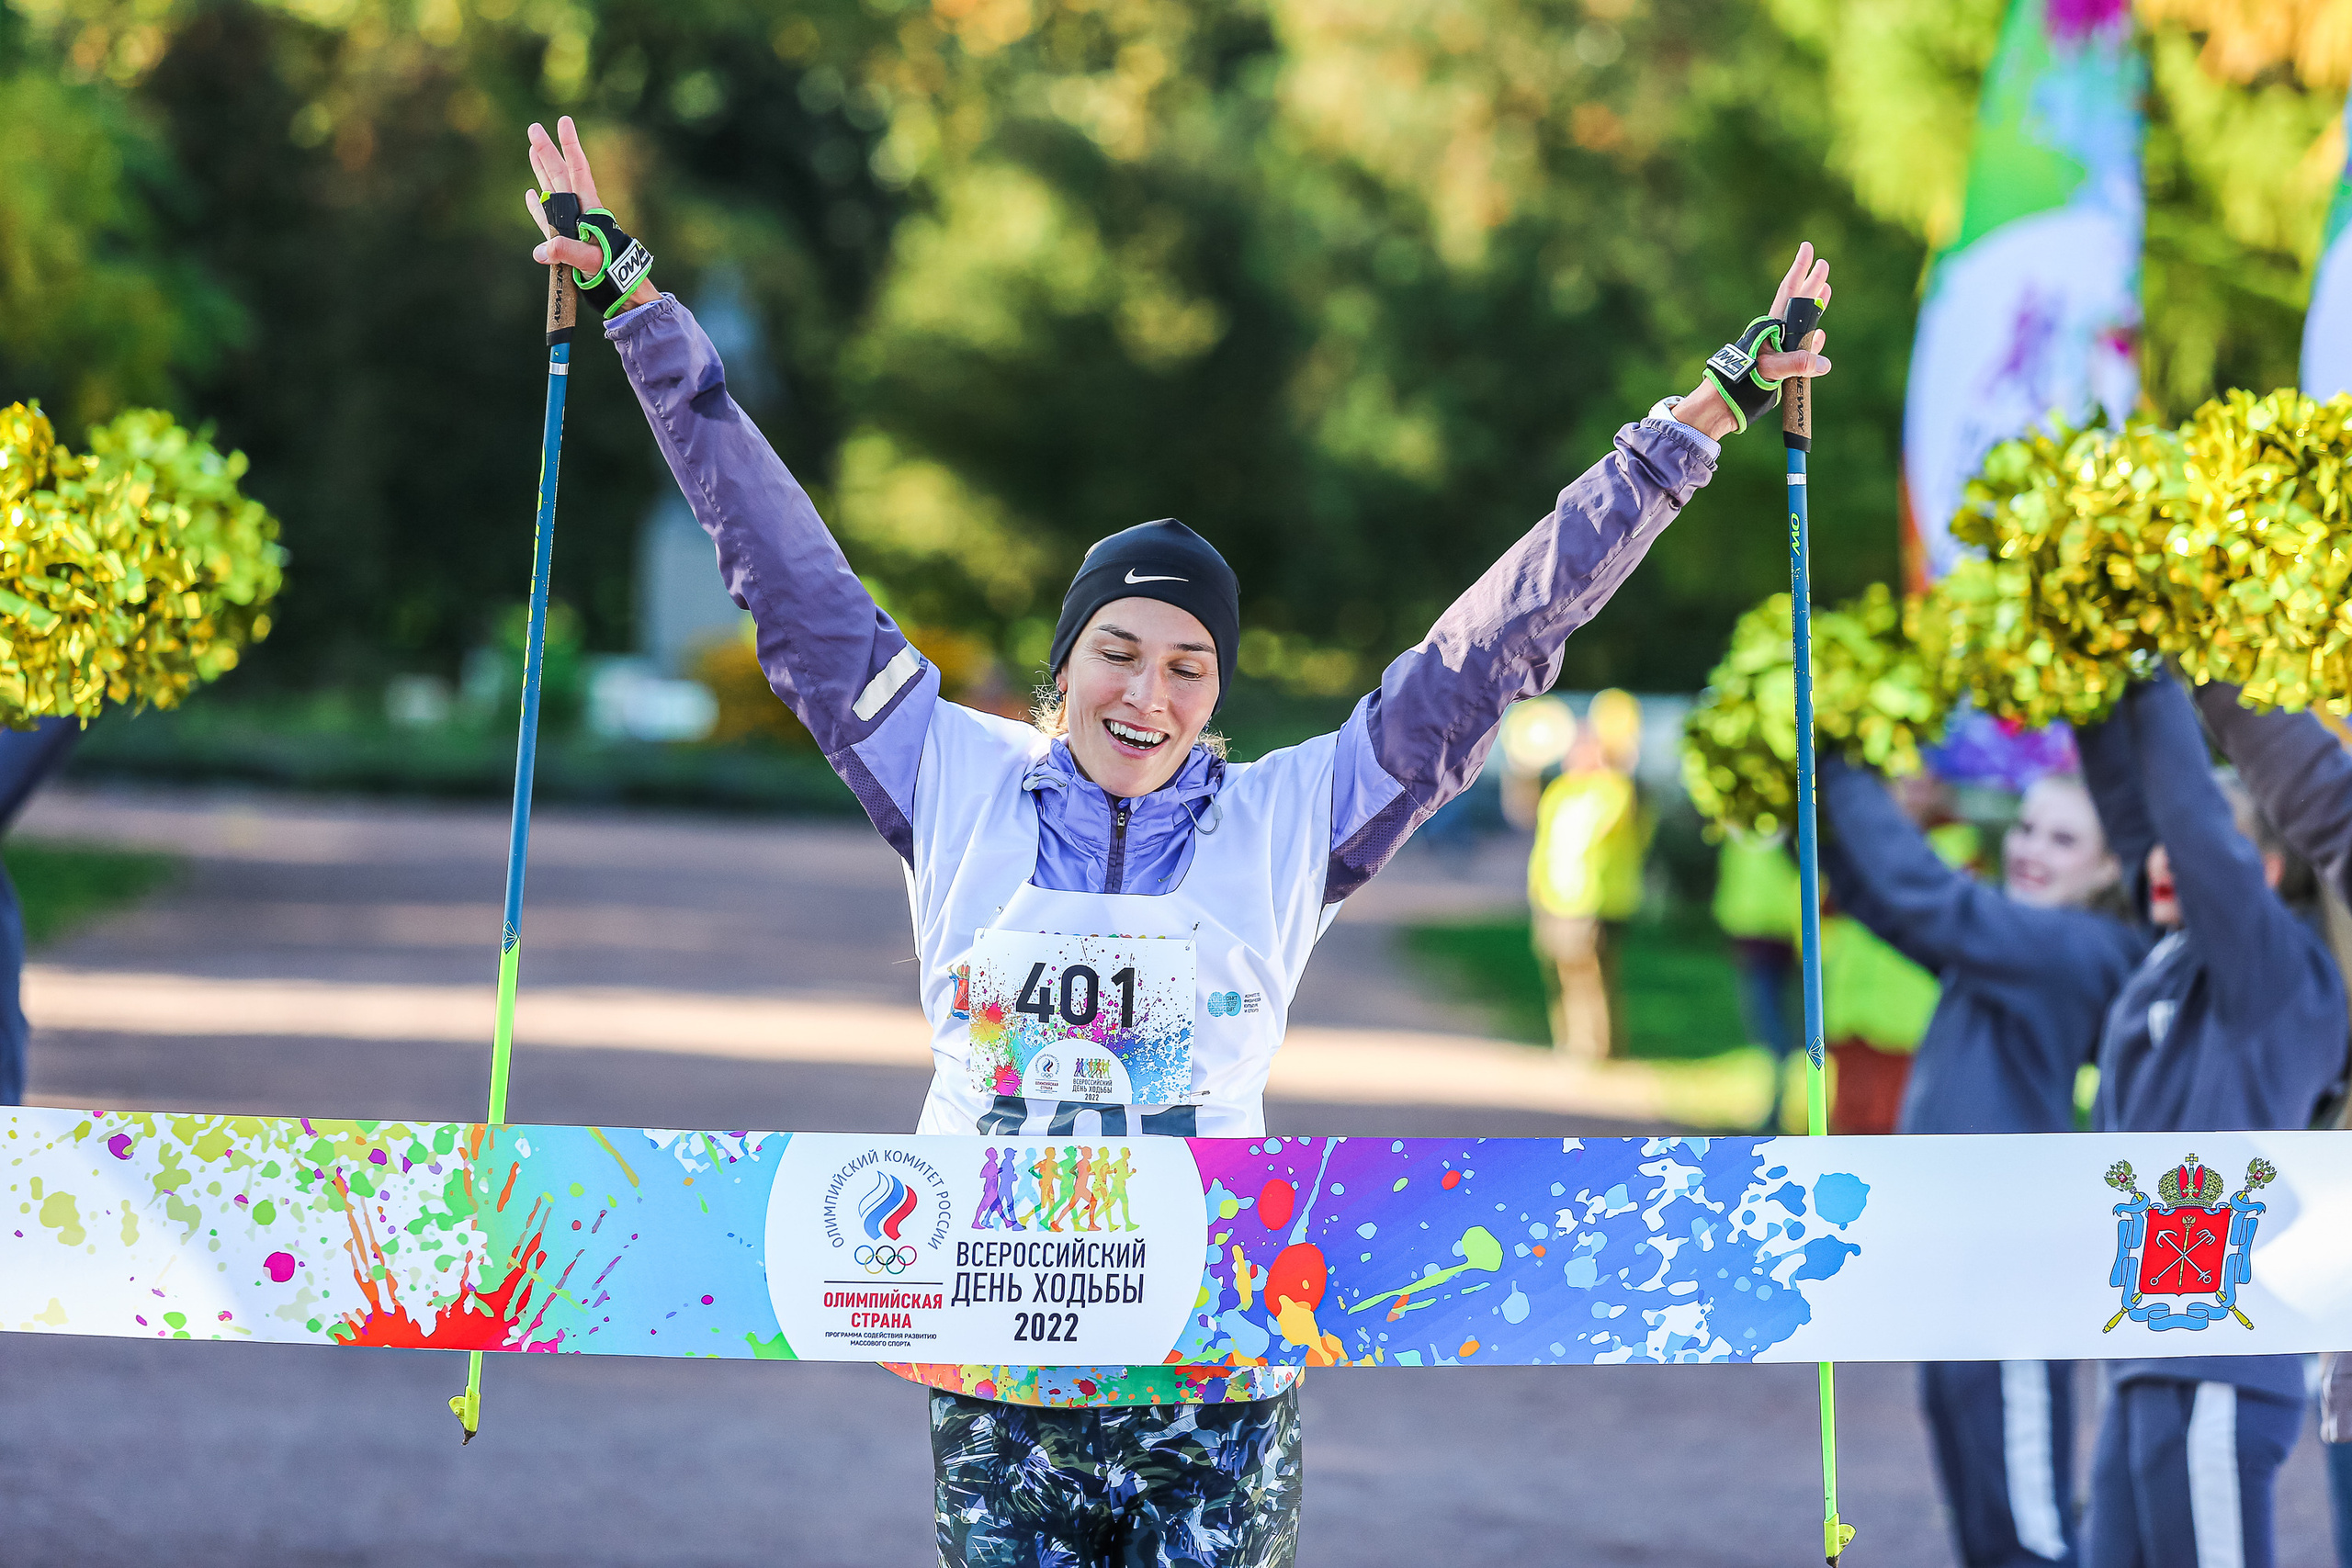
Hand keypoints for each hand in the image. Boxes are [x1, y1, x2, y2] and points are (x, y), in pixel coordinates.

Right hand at [524, 116, 660, 311]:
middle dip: (548, 151)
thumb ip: (567, 251)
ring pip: (553, 190)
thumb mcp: (591, 260)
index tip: (565, 121)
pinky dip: (537, 206)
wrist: (622, 290)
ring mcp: (572, 225)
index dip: (571, 145)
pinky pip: (547, 218)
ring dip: (542, 170)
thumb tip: (542, 250)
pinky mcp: (565, 240)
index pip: (578, 170)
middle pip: (560, 175)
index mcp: (589, 209)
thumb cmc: (612, 273)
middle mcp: (580, 212)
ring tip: (532, 149)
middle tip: (534, 127)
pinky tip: (529, 194)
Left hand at [1675, 242, 1833, 439]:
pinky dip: (1812, 339)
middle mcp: (1776, 332)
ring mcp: (1779, 347)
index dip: (1800, 269)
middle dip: (1812, 282)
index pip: (1789, 290)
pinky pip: (1801, 346)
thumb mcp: (1771, 369)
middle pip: (1798, 301)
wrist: (1727, 401)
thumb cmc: (1744, 380)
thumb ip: (1797, 364)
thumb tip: (1823, 364)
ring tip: (1826, 290)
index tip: (1808, 247)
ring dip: (1815, 306)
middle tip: (1824, 263)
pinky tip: (1819, 334)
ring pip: (1801, 321)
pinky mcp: (1781, 363)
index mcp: (1772, 325)